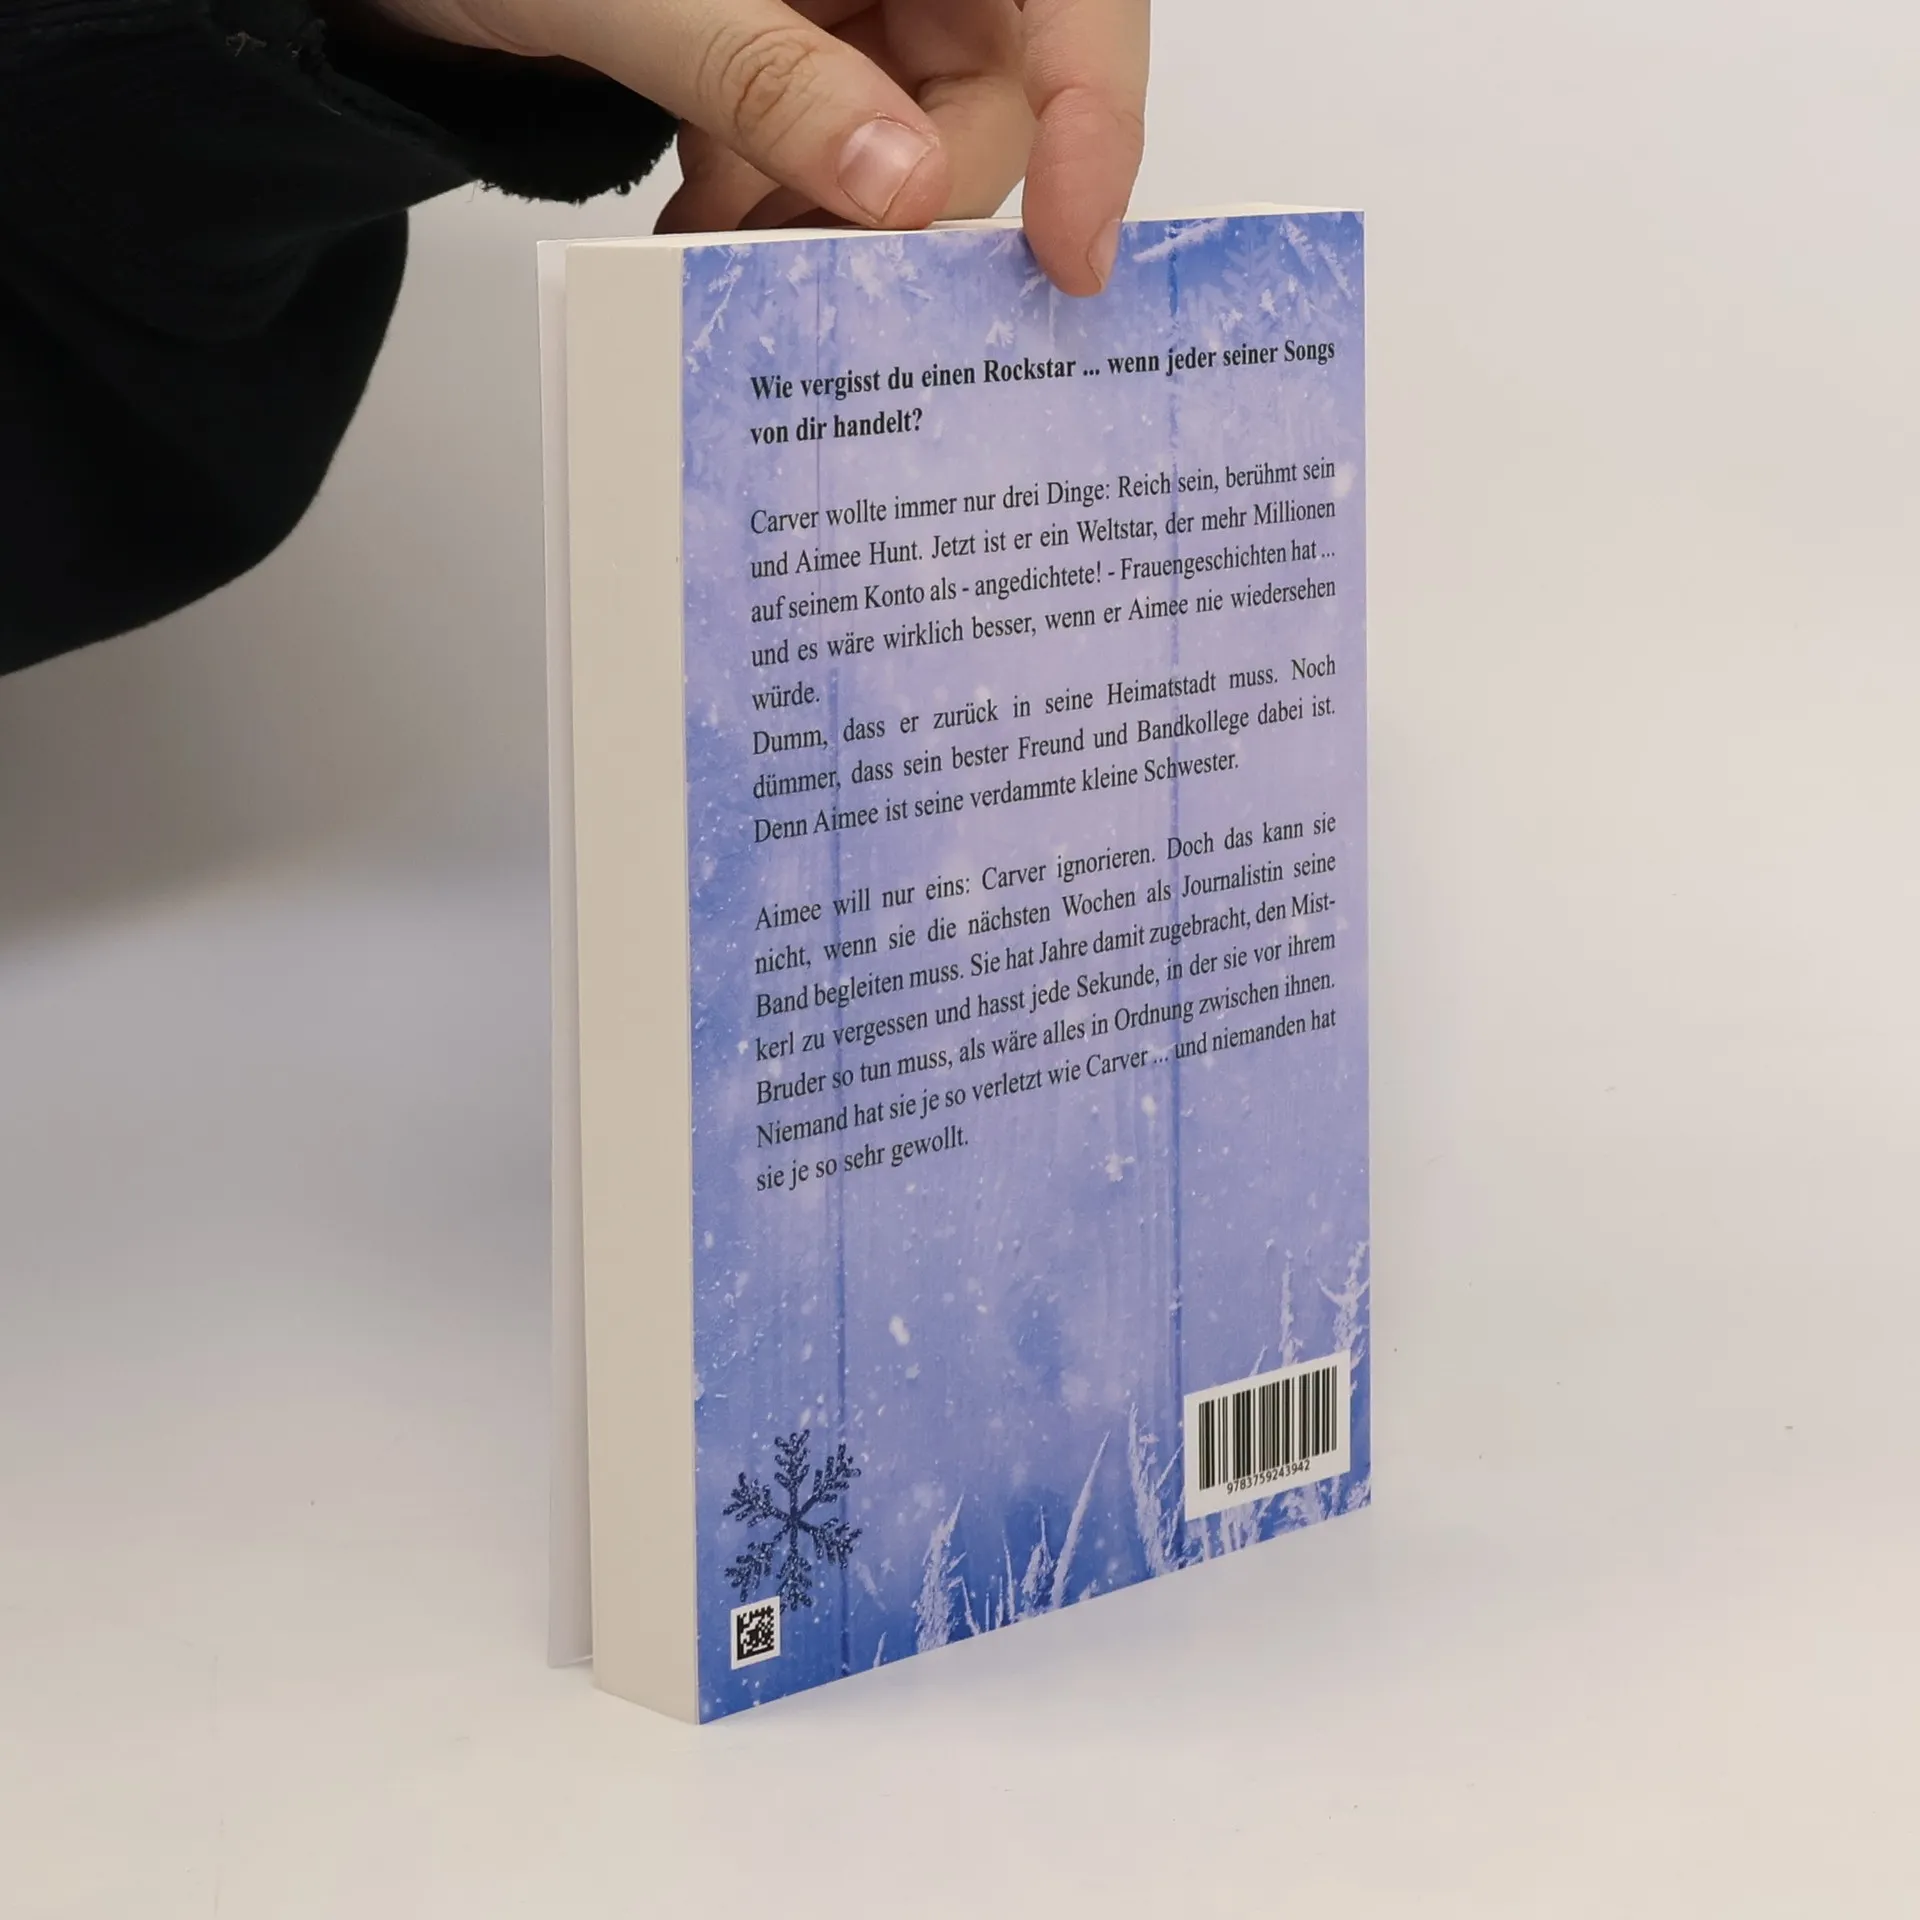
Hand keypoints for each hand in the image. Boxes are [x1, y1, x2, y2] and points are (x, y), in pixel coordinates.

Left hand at [358, 0, 1147, 294]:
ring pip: (910, 137)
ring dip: (832, 224)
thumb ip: (770, 77)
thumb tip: (904, 184)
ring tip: (738, 266)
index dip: (1095, 115)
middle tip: (831, 276)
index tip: (1071, 252)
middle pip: (990, 87)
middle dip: (916, 201)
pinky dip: (775, 209)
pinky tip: (708, 241)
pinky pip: (830, 150)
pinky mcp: (790, 44)